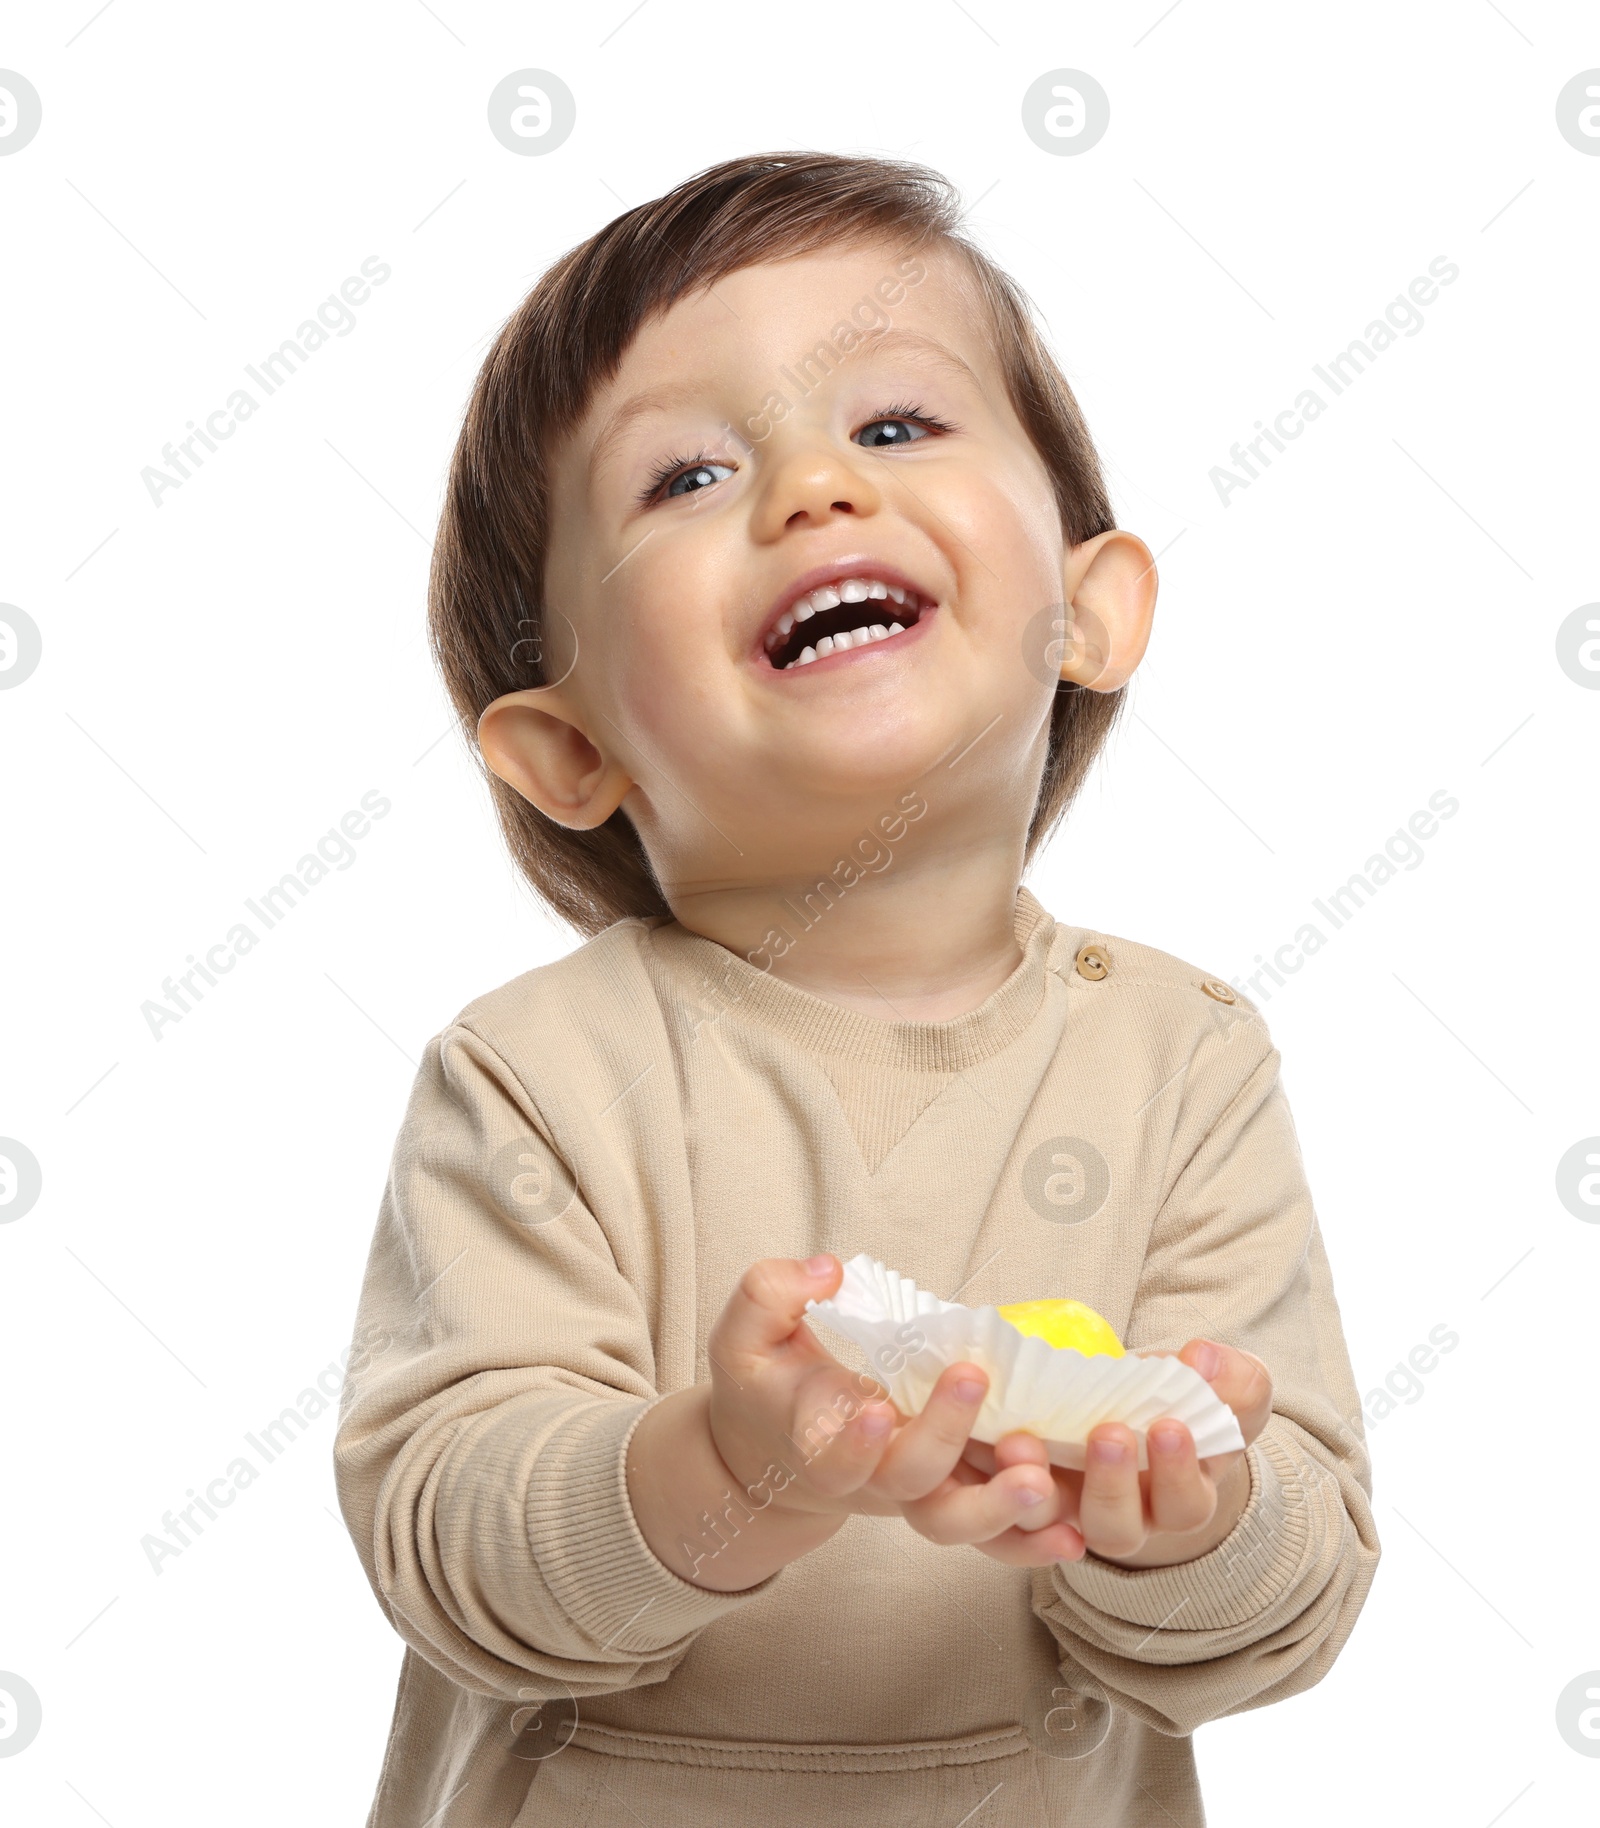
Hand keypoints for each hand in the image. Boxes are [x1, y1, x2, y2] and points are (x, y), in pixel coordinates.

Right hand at [706, 1255, 1081, 1565]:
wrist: (774, 1451)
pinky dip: (1029, 1543)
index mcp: (814, 1439)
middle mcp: (867, 1476)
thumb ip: (770, 1293)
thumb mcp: (745, 1334)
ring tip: (1040, 1482)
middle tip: (972, 1380)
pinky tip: (1072, 1534)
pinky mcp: (948, 1495)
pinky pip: (990, 1536)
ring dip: (998, 1509)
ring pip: (953, 1521)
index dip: (853, 1441)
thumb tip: (827, 1271)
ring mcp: (911, 1492)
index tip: (876, 1407)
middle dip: (941, 1439)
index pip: (830, 1454)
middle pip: (907, 1482)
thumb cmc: (766, 1382)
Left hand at [959, 1339, 1273, 1568]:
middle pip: (1117, 1529)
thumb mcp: (1225, 1387)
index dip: (1178, 1472)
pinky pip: (1002, 1505)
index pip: (1184, 1504)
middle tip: (1108, 1432)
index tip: (1169, 1424)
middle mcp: (1125, 1518)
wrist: (1134, 1404)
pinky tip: (989, 1442)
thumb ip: (1231, 1380)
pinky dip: (992, 1481)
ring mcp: (1068, 1508)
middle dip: (1111, 1484)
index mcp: (1180, 1498)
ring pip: (1051, 1524)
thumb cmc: (1186, 1400)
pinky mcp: (1021, 1490)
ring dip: (1036, 1493)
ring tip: (1025, 1442)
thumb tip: (1204, 1361)